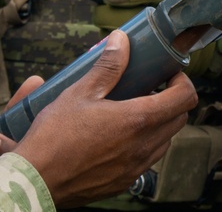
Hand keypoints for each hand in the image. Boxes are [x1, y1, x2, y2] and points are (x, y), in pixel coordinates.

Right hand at [15, 30, 196, 207]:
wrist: (37, 180)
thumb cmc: (54, 136)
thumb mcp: (80, 92)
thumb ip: (107, 66)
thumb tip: (121, 40)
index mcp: (136, 120)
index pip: (184, 98)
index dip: (182, 81)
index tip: (168, 74)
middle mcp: (142, 147)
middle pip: (179, 119)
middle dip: (171, 100)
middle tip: (151, 88)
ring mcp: (135, 168)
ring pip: (164, 141)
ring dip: (158, 123)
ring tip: (133, 110)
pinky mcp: (124, 182)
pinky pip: (147, 160)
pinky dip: (143, 144)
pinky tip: (119, 136)